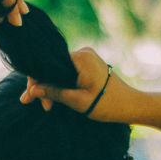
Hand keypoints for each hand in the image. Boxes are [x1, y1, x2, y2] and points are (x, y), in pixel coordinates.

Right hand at [19, 47, 135, 121]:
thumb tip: (31, 91)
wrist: (130, 105)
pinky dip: (62, 84)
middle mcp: (83, 52)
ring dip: (53, 87)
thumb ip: (53, 93)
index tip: (30, 99)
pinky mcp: (89, 63)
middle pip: (52, 67)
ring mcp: (87, 57)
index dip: (36, 81)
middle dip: (44, 87)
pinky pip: (68, 71)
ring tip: (48, 106)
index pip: (48, 64)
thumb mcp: (77, 101)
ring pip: (59, 70)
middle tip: (41, 107)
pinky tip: (57, 97)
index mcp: (81, 58)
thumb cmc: (107, 105)